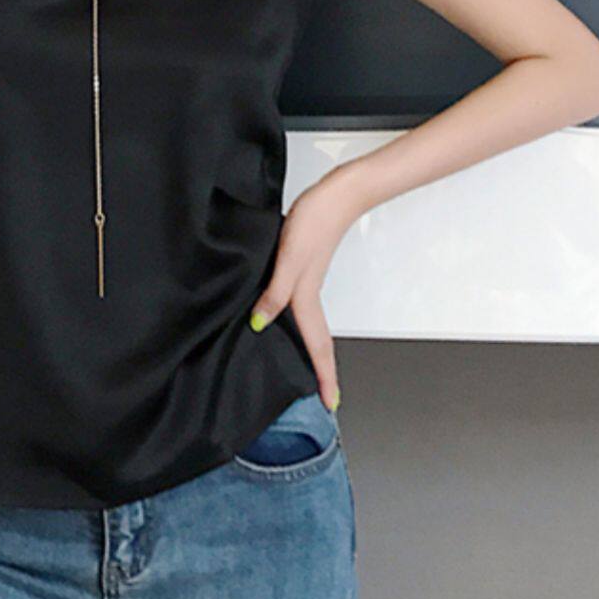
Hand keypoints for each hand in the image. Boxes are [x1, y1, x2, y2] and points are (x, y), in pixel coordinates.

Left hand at [248, 168, 364, 410]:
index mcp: (305, 296)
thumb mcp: (289, 257)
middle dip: (322, 372)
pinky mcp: (304, 269)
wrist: (338, 194)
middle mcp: (308, 294)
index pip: (317, 346)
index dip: (324, 376)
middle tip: (324, 398)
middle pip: (318, 342)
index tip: (331, 404)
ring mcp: (307, 282)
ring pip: (310, 326)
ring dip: (311, 351)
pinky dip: (298, 324)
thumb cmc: (315, 220)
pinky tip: (283, 319)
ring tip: (308, 371)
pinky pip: (302, 308)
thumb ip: (275, 292)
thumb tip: (260, 324)